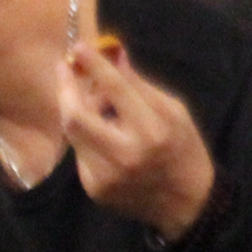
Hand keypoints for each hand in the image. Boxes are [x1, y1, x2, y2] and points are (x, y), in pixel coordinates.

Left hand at [58, 38, 218, 236]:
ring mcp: (105, 177)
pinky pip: (81, 151)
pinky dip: (87, 135)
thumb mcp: (173, 111)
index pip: (116, 90)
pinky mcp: (94, 189)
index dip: (94, 66)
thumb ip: (139, 84)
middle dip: (65, 88)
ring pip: (73, 133)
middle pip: (76, 117)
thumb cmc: (184, 150)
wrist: (186, 205)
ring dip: (77, 110)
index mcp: (153, 132)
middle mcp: (125, 156)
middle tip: (65, 68)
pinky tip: (104, 134)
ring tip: (94, 101)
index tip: (79, 46)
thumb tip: (113, 54)